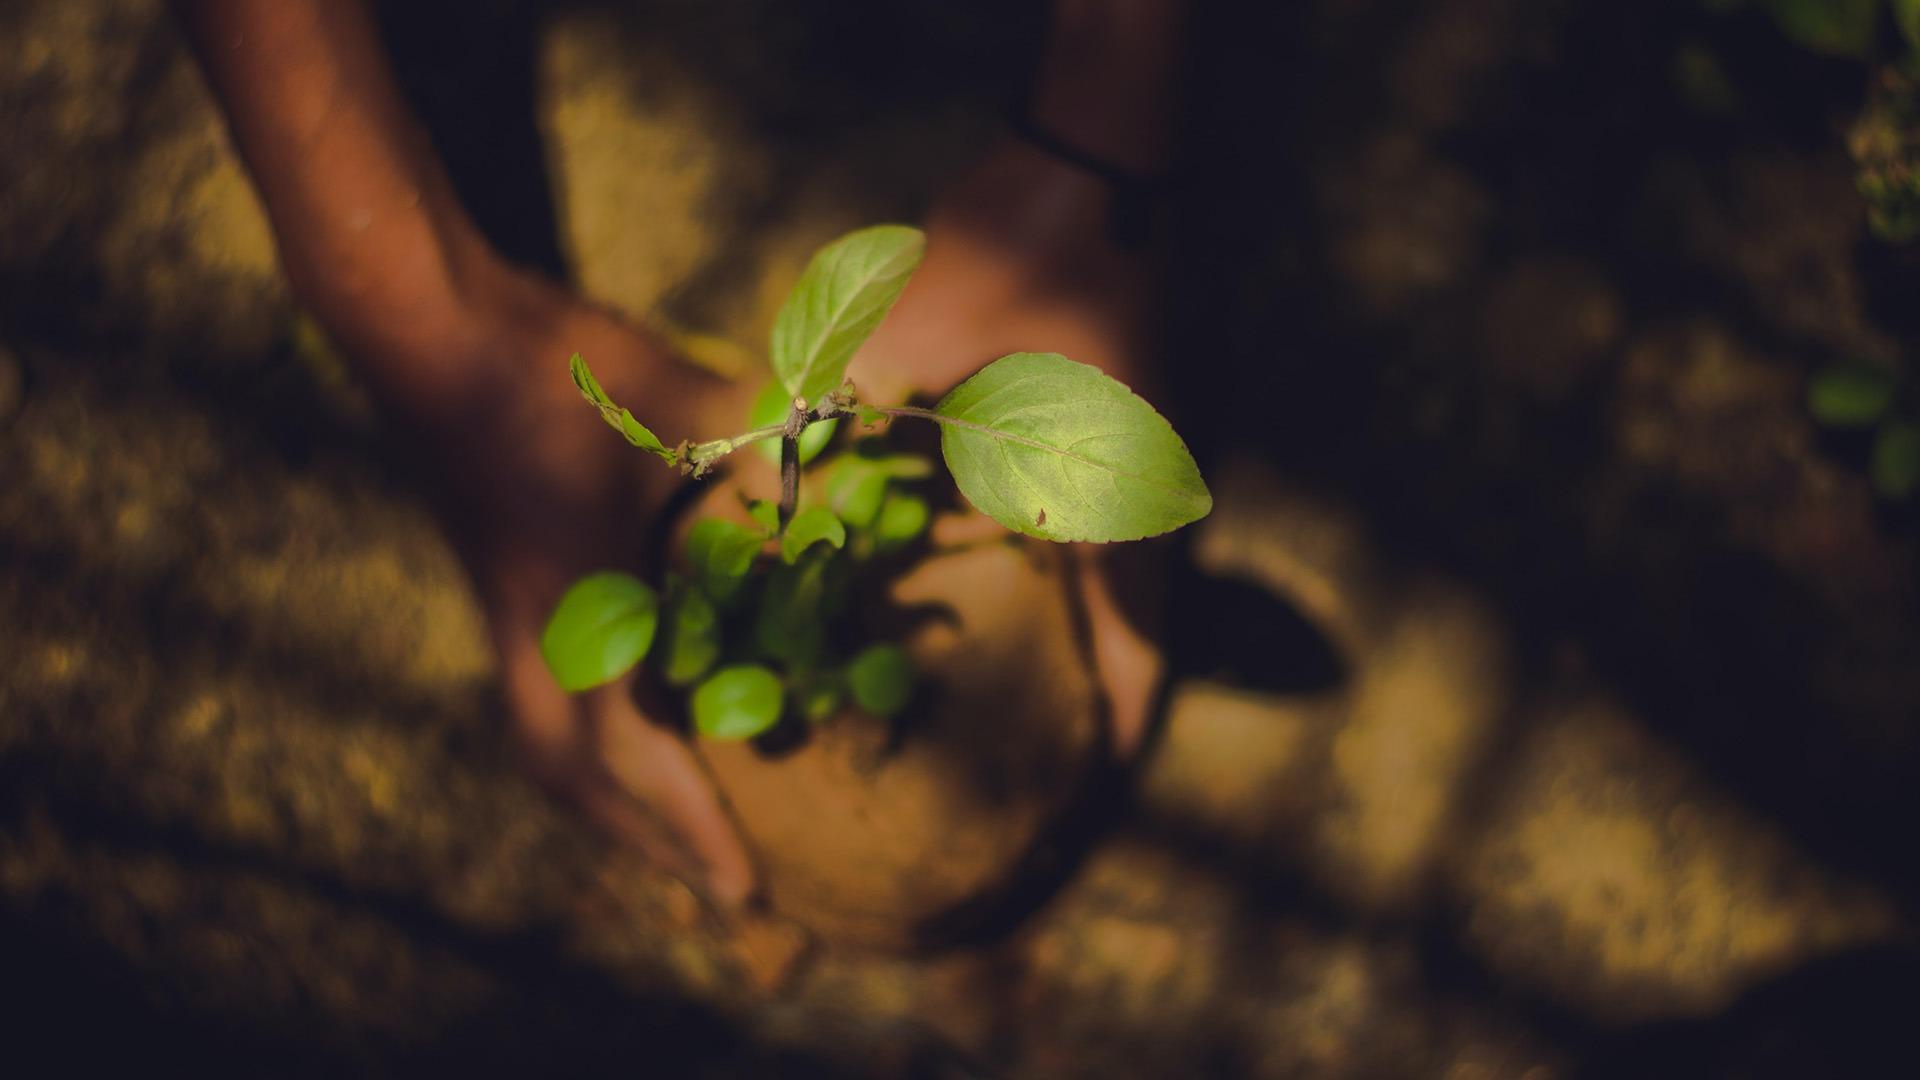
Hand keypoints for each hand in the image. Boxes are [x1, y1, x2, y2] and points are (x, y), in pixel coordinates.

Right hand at [384, 264, 758, 906]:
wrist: (428, 325)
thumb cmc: (556, 368)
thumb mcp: (684, 398)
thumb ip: (778, 433)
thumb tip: (874, 441)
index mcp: (579, 608)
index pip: (632, 752)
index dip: (688, 827)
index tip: (741, 891)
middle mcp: (534, 630)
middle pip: (571, 775)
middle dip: (643, 837)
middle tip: (711, 884)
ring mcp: (507, 608)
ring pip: (542, 738)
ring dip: (606, 794)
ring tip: (665, 824)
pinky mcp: (498, 579)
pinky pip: (537, 692)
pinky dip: (586, 732)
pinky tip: (633, 712)